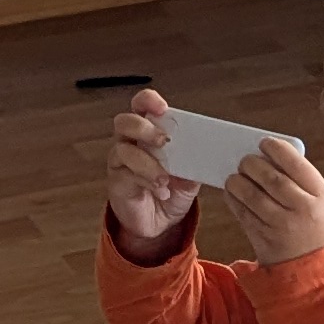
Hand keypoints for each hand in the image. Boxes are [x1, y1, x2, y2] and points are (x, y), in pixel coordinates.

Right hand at [103, 90, 197, 262]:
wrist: (160, 223)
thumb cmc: (172, 191)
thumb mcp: (190, 176)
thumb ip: (194, 161)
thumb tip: (206, 152)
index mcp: (149, 132)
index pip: (141, 105)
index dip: (148, 101)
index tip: (162, 107)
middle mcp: (130, 142)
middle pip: (124, 122)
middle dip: (143, 127)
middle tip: (164, 140)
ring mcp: (120, 162)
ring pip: (123, 150)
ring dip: (147, 162)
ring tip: (164, 178)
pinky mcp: (116, 182)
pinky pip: (126, 174)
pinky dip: (146, 181)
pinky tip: (162, 191)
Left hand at [224, 135, 323, 263]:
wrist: (317, 274)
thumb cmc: (319, 231)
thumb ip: (305, 181)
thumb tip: (273, 157)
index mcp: (321, 197)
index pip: (295, 165)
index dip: (276, 149)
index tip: (265, 143)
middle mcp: (302, 211)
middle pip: (270, 178)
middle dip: (253, 164)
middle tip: (245, 160)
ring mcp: (281, 227)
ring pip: (252, 195)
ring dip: (238, 181)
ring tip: (236, 176)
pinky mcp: (263, 240)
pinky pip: (242, 213)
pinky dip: (233, 199)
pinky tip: (232, 192)